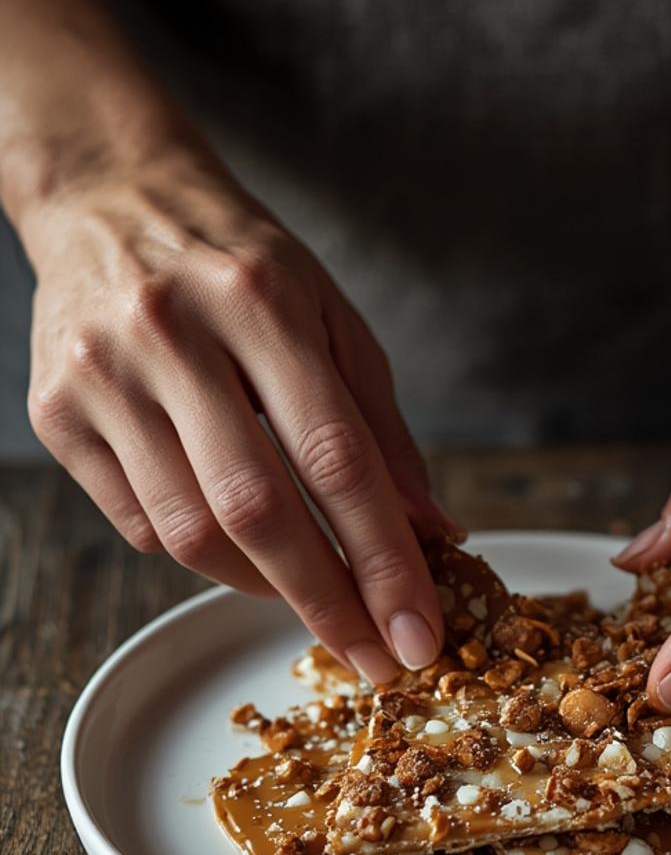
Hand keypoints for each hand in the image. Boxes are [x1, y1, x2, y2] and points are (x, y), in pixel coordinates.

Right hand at [25, 152, 456, 682]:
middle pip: (258, 508)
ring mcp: (102, 375)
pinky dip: (202, 554)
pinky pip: (140, 524)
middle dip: (328, 602)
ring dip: (265, 587)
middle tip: (375, 658)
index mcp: (260, 300)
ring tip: (313, 601)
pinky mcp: (54, 413)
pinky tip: (238, 546)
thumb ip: (380, 429)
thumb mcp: (330, 318)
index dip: (385, 559)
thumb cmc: (239, 264)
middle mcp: (170, 334)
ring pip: (191, 531)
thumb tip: (431, 532)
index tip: (419, 631)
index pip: (336, 457)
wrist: (108, 195)